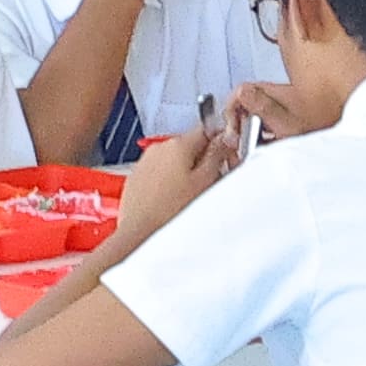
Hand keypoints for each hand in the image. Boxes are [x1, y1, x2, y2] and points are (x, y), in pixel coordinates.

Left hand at [100, 121, 232, 253]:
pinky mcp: (136, 179)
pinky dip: (169, 184)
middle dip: (204, 162)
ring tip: (192, 198)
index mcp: (178, 144)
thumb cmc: (171, 212)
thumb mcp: (206, 181)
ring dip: (186, 173)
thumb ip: (218, 154)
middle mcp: (158, 148)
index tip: (229, 157)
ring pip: (174, 161)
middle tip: (213, 184)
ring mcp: (145, 163)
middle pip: (191, 146)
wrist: (139, 235)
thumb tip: (227, 136)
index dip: (223, 143)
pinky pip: (159, 174)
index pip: (207, 129)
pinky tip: (174, 203)